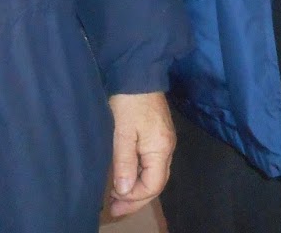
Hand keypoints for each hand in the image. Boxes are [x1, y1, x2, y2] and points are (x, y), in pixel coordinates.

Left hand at [106, 90, 174, 218]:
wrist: (138, 71)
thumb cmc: (129, 101)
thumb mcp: (122, 132)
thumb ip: (124, 162)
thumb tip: (124, 191)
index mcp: (161, 149)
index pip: (153, 185)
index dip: (134, 198)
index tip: (114, 202)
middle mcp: (167, 148)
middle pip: (156, 183)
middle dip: (136, 199)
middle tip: (114, 209)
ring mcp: (164, 141)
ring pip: (154, 174)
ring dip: (136, 188)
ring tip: (117, 198)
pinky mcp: (157, 135)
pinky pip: (151, 164)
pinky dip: (138, 175)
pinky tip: (126, 177)